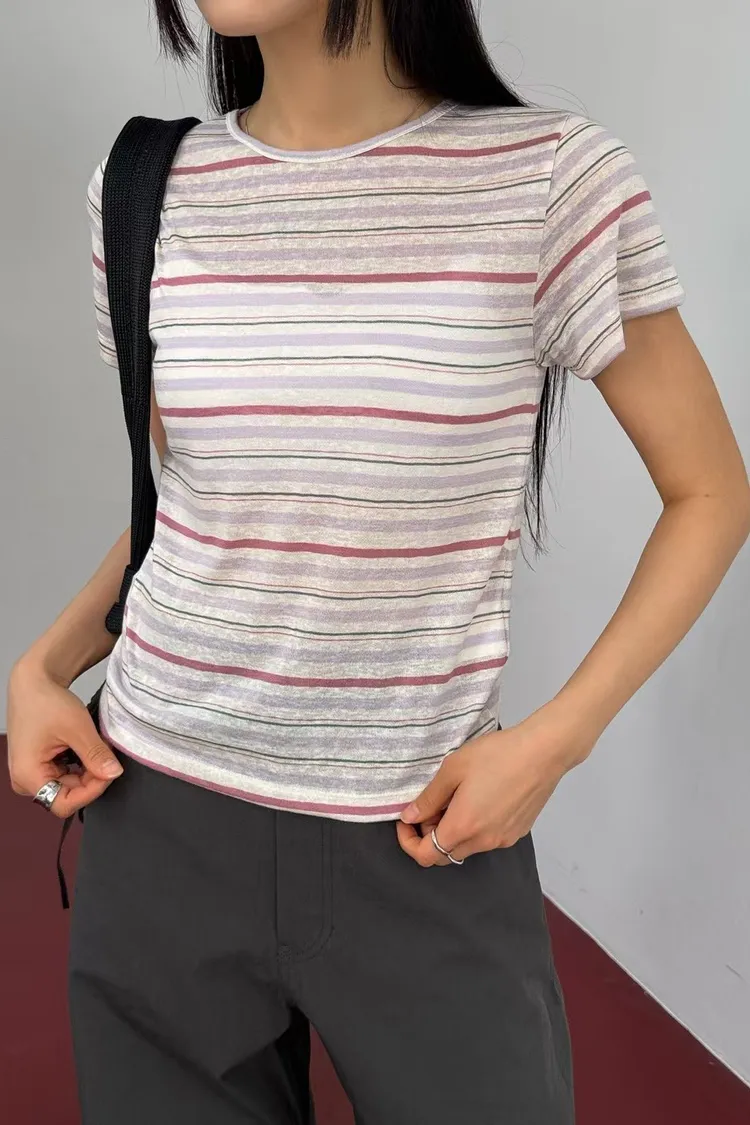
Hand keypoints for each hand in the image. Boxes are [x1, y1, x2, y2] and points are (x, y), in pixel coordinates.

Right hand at [6, 660, 122, 817]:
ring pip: (69, 786)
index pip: (64, 803)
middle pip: (67, 795)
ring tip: (95, 749)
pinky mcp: (39, 766)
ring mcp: (31, 774)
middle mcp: (25, 780)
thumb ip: (95, 754)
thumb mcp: (76, 728)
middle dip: (91, 779)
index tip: (109, 772)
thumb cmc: (45, 701)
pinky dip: (80, 765)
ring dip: (87, 771)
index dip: (90, 791)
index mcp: (27, 776)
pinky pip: (65, 775)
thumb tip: (113, 774)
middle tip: (106, 756)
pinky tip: (86, 749)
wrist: (33, 682)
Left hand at [396, 708, 593, 865]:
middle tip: (433, 805)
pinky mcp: (518, 833)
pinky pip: (487, 839)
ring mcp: (503, 840)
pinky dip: (475, 828)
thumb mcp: (453, 769)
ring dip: (453, 832)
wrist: (543, 752)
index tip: (407, 820)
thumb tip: (410, 817)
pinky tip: (481, 799)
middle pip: (445, 855)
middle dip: (430, 836)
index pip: (426, 856)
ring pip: (467, 847)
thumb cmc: (496, 755)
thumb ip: (429, 798)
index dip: (409, 842)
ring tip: (457, 798)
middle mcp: (483, 842)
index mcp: (463, 827)